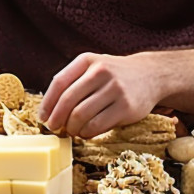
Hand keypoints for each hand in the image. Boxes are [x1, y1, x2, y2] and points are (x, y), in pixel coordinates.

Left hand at [39, 52, 159, 138]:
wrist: (150, 75)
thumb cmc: (114, 75)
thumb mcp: (93, 67)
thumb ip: (73, 82)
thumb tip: (49, 110)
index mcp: (88, 60)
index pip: (59, 82)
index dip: (47, 103)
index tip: (43, 117)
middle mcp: (101, 71)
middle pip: (68, 100)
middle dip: (57, 119)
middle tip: (55, 128)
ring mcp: (115, 89)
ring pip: (81, 115)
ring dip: (72, 128)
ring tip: (72, 131)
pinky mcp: (126, 107)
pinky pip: (97, 125)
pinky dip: (86, 133)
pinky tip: (86, 133)